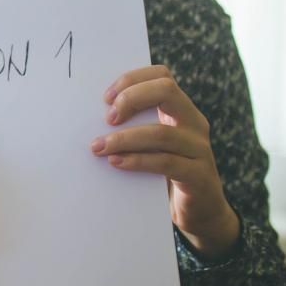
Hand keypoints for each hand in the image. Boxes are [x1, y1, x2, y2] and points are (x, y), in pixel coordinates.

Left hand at [91, 64, 239, 257]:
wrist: (198, 209)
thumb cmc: (164, 171)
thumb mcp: (151, 144)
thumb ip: (133, 127)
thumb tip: (86, 119)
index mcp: (181, 110)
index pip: (162, 76)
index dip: (132, 80)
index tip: (105, 98)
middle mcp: (194, 123)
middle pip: (166, 91)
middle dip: (130, 99)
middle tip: (107, 118)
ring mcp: (199, 148)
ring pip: (161, 132)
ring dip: (124, 138)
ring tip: (99, 147)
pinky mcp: (198, 175)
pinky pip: (166, 162)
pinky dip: (137, 161)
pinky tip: (116, 163)